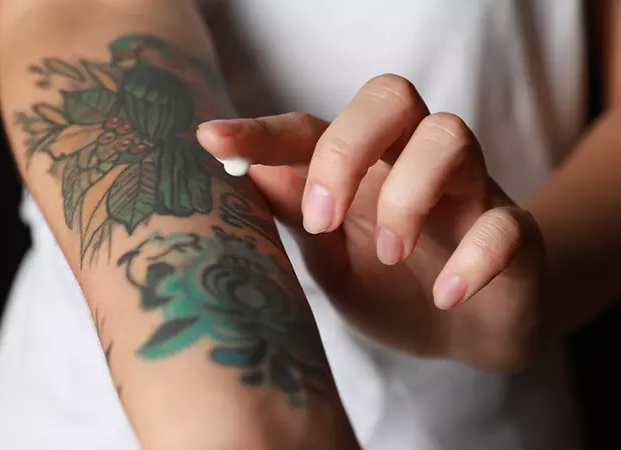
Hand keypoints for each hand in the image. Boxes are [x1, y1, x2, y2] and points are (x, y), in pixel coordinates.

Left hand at [197, 74, 544, 371]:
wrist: (467, 334)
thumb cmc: (392, 288)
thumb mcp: (332, 259)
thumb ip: (299, 215)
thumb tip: (247, 172)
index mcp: (365, 168)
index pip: (312, 128)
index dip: (261, 131)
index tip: (210, 140)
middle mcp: (414, 162)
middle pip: (391, 96)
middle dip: (348, 148)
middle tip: (322, 219)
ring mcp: (469, 191)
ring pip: (450, 135)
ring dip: (407, 196)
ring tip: (388, 255)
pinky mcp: (515, 233)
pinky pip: (506, 222)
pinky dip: (474, 258)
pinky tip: (445, 296)